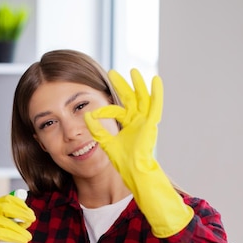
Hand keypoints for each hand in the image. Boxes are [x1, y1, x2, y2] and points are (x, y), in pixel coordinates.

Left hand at [84, 68, 192, 237]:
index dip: (104, 110)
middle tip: (113, 73)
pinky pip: (156, 105)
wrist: (133, 171)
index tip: (93, 111)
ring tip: (134, 71)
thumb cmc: (122, 160)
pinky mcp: (151, 123)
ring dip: (139, 85)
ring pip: (143, 98)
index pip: (116, 111)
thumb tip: (86, 117)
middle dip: (122, 85)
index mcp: (127, 125)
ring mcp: (145, 121)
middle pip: (130, 98)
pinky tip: (156, 81)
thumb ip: (96, 130)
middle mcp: (137, 121)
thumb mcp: (105, 142)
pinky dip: (157, 93)